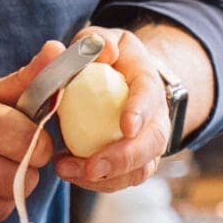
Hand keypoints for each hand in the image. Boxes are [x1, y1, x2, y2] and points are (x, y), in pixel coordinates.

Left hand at [52, 26, 168, 193]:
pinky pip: (120, 181)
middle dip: (124, 159)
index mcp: (148, 83)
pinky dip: (95, 182)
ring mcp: (146, 145)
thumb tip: (104, 51)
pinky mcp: (132, 164)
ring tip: (66, 169)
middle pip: (152, 144)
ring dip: (105, 178)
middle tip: (91, 166)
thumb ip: (97, 40)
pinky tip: (68, 170)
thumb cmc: (109, 60)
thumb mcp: (103, 40)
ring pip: (138, 170)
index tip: (126, 126)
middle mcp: (155, 118)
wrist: (126, 81)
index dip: (141, 112)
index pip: (150, 97)